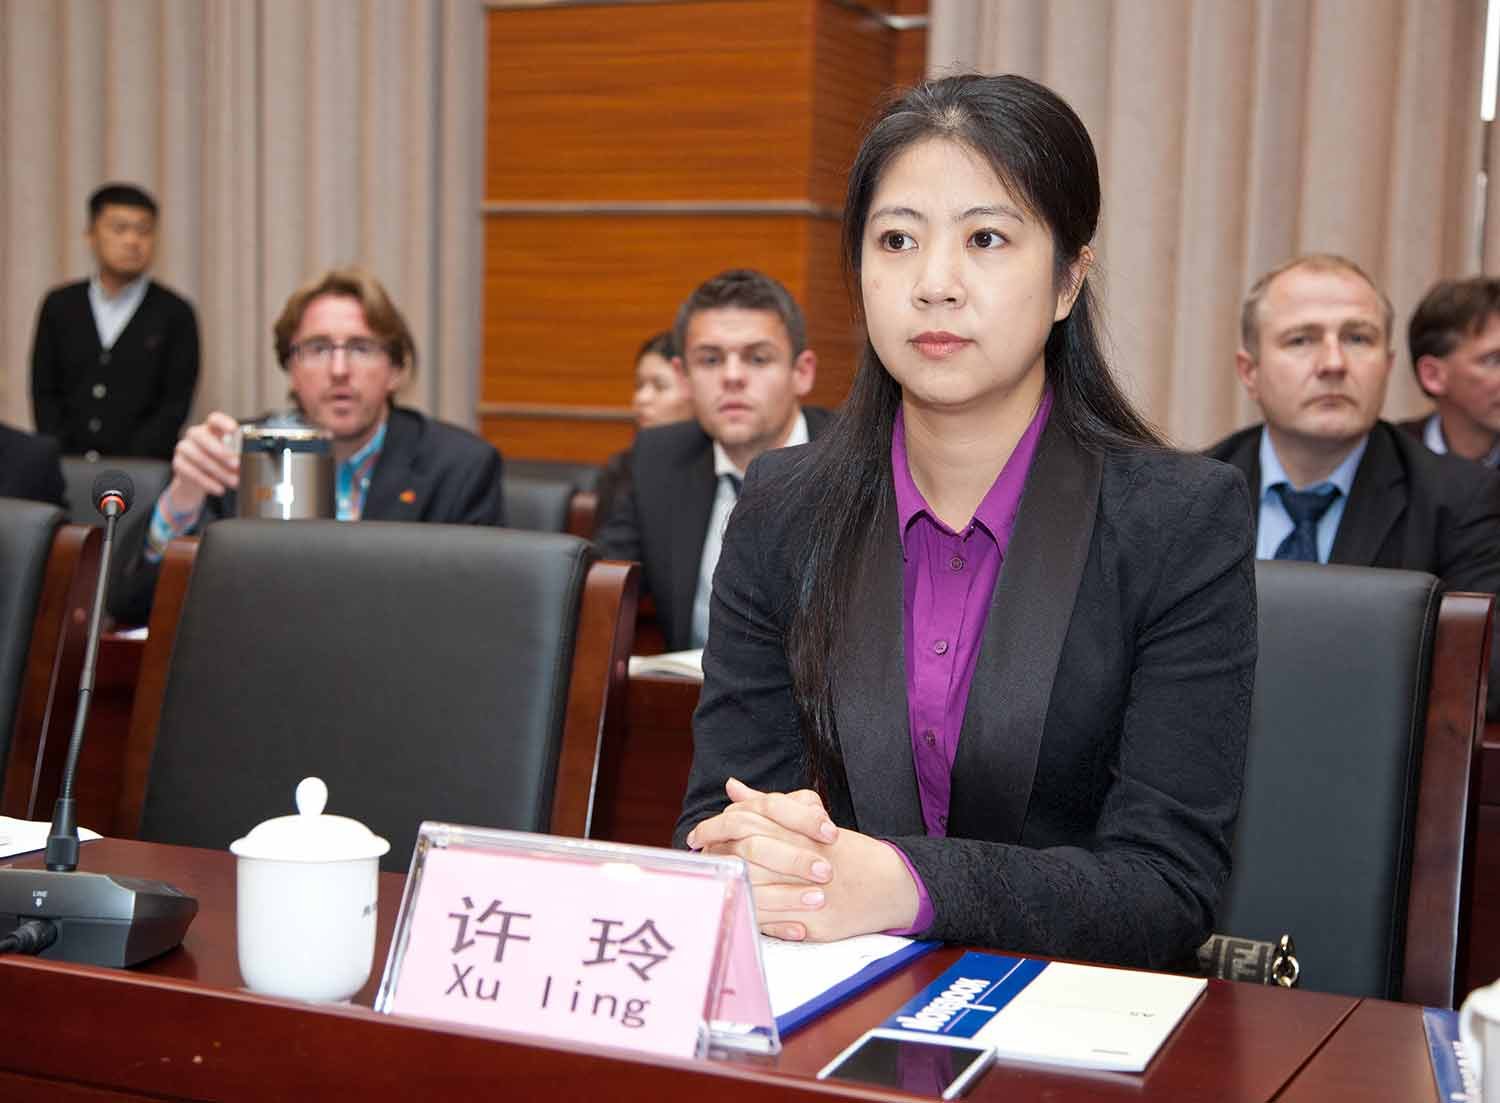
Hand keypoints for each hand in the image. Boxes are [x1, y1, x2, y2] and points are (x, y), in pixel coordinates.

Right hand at [166, 411, 240, 513]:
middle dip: (220, 451)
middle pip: (202, 436)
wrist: (199, 480)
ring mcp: (184, 448)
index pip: (214, 419)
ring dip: (219, 471)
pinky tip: (219, 488)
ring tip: (234, 482)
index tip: (234, 430)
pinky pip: (191, 472)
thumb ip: (238, 456)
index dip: (223, 422)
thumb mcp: (231, 457)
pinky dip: (208, 482)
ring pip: (198, 457)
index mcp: (211, 429)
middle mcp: (195, 435)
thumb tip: (252, 463)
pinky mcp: (178, 463)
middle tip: (236, 464)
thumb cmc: (219, 463)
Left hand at [687, 779, 918, 940]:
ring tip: (712, 883)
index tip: (697, 835)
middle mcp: (804, 856)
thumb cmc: (847, 852)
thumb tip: (732, 787)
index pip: (749, 820)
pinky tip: (738, 907)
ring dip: (730, 885)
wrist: (891, 884)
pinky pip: (774, 921)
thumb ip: (767, 805)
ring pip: (757, 886)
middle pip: (748, 850)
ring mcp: (809, 891)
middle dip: (716, 854)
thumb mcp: (808, 822)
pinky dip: (754, 913)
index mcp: (801, 830)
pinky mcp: (816, 922)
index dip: (717, 826)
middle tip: (697, 857)